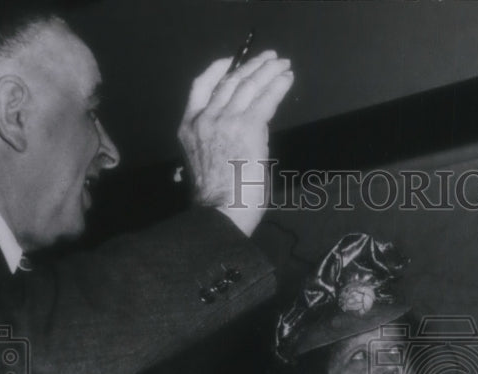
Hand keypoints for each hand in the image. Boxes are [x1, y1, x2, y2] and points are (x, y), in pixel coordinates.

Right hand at [178, 51, 294, 234]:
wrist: (220, 211)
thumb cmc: (218, 198)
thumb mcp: (209, 160)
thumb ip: (224, 139)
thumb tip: (250, 125)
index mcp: (189, 127)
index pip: (200, 86)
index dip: (218, 69)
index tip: (232, 60)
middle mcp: (204, 118)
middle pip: (230, 82)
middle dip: (251, 67)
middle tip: (269, 58)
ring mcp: (224, 121)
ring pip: (248, 86)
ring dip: (268, 72)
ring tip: (282, 64)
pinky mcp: (247, 127)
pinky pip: (265, 100)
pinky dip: (278, 86)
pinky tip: (288, 78)